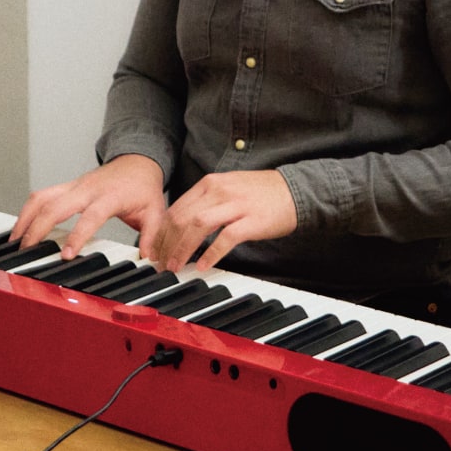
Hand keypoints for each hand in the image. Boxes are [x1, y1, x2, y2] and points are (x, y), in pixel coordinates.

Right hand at [11, 154, 165, 258]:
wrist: (137, 162)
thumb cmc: (143, 187)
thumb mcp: (155, 211)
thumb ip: (152, 235)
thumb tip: (148, 258)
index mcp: (109, 196)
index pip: (90, 217)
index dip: (76, 236)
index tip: (65, 255)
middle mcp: (87, 189)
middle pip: (55, 206)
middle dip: (37, 228)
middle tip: (26, 250)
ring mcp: (74, 186)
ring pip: (42, 197)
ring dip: (26, 218)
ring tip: (15, 240)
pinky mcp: (67, 186)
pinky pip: (42, 195)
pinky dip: (28, 210)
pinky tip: (22, 226)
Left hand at [140, 169, 296, 272]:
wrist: (294, 190)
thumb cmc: (261, 193)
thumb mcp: (228, 188)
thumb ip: (205, 202)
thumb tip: (181, 224)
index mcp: (210, 184)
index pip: (176, 208)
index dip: (161, 232)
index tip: (156, 250)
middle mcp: (219, 191)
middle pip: (182, 218)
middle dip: (167, 244)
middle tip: (162, 263)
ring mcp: (235, 205)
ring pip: (197, 226)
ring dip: (182, 249)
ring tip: (176, 266)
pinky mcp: (251, 220)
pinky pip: (225, 239)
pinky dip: (211, 254)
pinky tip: (203, 266)